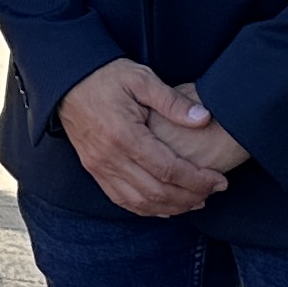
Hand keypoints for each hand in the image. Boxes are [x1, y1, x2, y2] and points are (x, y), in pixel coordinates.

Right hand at [58, 58, 234, 218]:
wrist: (68, 81)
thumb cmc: (107, 77)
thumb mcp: (142, 78)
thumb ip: (173, 101)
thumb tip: (203, 118)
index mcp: (124, 134)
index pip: (168, 169)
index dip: (198, 180)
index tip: (219, 181)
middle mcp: (110, 157)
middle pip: (157, 191)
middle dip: (190, 196)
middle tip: (214, 192)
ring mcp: (99, 167)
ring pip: (139, 202)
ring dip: (171, 207)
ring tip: (195, 201)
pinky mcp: (94, 170)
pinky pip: (122, 199)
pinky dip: (146, 209)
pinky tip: (165, 206)